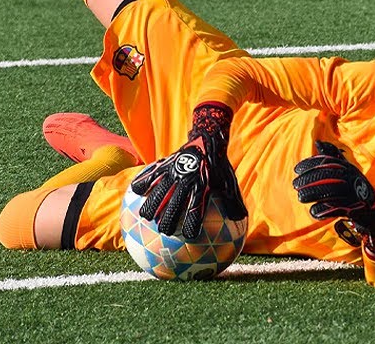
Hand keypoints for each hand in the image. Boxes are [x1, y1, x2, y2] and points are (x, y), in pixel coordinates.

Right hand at [130, 103, 247, 237]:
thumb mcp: (229, 182)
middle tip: (164, 231)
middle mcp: (187, 180)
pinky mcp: (166, 163)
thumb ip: (233, 201)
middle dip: (168, 219)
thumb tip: (239, 219)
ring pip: (159, 190)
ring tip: (146, 216)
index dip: (193, 224)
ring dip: (152, 204)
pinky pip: (151, 173)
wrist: (208, 138)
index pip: (197, 209)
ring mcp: (174, 171)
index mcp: (203, 186)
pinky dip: (144, 182)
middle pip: (174, 204)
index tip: (189, 237)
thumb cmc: (219, 165)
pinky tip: (135, 192)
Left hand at [292, 140, 374, 258]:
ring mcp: (356, 193)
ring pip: (331, 191)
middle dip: (309, 179)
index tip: (296, 169)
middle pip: (328, 176)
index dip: (311, 164)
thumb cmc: (356, 189)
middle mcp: (353, 178)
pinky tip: (313, 211)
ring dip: (313, 194)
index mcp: (349, 168)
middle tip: (295, 185)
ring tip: (301, 197)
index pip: (328, 162)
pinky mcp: (356, 208)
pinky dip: (324, 209)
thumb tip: (318, 142)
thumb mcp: (347, 170)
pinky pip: (337, 207)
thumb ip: (333, 157)